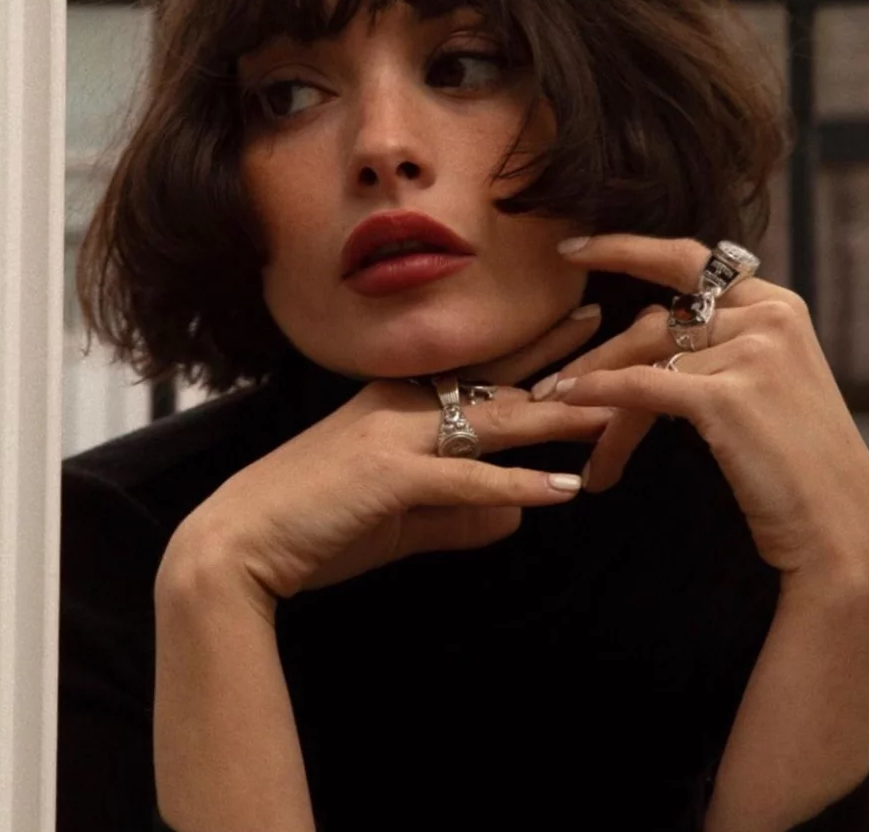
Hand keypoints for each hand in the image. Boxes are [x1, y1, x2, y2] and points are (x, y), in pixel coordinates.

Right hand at [159, 306, 612, 611]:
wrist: (238, 543)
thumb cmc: (314, 524)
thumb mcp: (400, 517)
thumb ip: (460, 513)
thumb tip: (515, 516)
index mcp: (403, 404)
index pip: (486, 371)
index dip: (542, 348)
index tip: (590, 324)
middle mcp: (405, 406)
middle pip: (506, 382)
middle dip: (573, 362)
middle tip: (629, 337)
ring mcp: (396, 435)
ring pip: (496, 420)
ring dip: (563, 416)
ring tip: (620, 406)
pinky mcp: (389, 476)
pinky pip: (467, 478)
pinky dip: (517, 485)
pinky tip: (565, 489)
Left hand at [532, 235, 868, 586]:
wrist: (842, 529)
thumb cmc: (797, 465)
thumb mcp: (770, 384)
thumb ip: (723, 345)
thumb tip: (646, 328)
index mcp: (778, 306)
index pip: (690, 259)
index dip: (625, 248)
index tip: (572, 248)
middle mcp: (768, 317)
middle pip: (657, 321)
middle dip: (597, 353)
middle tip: (548, 383)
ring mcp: (752, 352)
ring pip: (645, 362)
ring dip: (597, 400)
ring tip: (564, 428)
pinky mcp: (728, 396)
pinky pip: (643, 387)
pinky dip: (601, 396)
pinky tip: (572, 405)